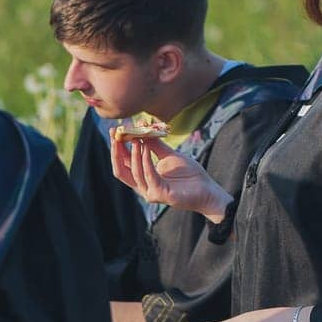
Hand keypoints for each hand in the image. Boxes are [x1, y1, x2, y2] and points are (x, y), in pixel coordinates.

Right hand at [110, 137, 231, 221]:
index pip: (123, 162)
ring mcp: (149, 192)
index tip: (114, 130)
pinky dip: (145, 160)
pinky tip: (145, 147)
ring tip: (134, 138)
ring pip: (133, 172)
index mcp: (143, 177)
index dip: (117, 147)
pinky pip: (148, 174)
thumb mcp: (169, 155)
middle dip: (116, 151)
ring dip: (132, 154)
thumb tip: (141, 128)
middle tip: (115, 134)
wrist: (207, 190)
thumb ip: (154, 145)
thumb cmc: (190, 175)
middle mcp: (142, 186)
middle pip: (120, 170)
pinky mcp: (159, 194)